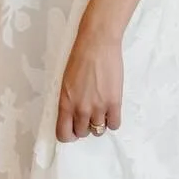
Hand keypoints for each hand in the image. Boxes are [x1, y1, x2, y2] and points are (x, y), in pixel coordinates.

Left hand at [56, 21, 123, 141]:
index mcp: (65, 103)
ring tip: (101, 110)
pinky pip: (114, 124)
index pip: (64, 133)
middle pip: (82, 132)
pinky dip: (113, 121)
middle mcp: (80, 109)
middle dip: (85, 126)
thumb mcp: (66, 82)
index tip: (74, 129)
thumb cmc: (80, 58)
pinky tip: (111, 111)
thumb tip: (74, 115)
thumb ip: (69, 101)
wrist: (97, 44)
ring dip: (99, 123)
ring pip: (98, 130)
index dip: (69, 134)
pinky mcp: (114, 103)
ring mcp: (98, 107)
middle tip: (89, 114)